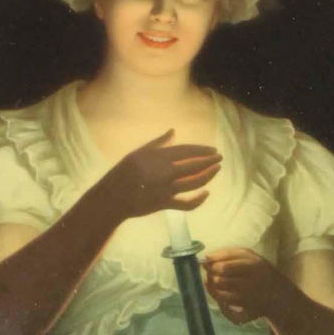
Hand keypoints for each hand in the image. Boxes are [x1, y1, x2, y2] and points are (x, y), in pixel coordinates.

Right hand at [100, 130, 221, 221]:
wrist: (114, 197)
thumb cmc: (124, 172)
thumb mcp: (138, 152)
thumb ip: (158, 142)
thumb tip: (173, 131)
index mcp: (159, 157)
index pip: (187, 151)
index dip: (202, 150)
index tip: (213, 150)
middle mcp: (166, 172)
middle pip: (195, 166)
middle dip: (210, 162)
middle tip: (219, 159)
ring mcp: (167, 189)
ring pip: (195, 182)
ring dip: (209, 176)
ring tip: (217, 170)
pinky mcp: (166, 203)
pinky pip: (187, 204)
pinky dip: (198, 200)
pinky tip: (206, 194)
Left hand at [202, 247, 292, 324]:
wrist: (278, 293)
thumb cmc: (259, 270)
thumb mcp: (248, 256)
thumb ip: (227, 253)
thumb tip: (206, 258)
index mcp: (252, 267)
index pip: (223, 268)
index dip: (212, 266)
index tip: (209, 265)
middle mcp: (251, 285)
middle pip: (219, 281)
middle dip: (211, 277)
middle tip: (213, 274)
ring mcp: (248, 301)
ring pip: (220, 296)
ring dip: (214, 289)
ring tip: (217, 284)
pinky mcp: (247, 314)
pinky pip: (228, 313)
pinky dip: (222, 307)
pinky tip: (224, 300)